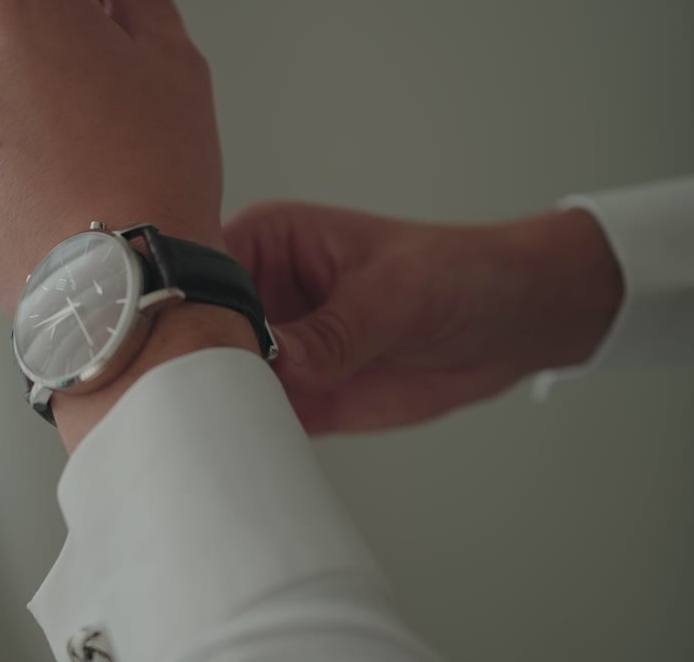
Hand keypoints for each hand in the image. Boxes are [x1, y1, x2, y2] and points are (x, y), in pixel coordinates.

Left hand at [0, 0, 223, 314]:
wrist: (119, 284)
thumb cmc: (154, 176)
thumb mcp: (174, 62)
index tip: (117, 8)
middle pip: (18, 21)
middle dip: (61, 43)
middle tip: (113, 100)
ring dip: (29, 99)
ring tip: (86, 154)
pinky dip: (6, 152)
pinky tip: (54, 182)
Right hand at [223, 202, 623, 434]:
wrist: (511, 323)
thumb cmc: (457, 274)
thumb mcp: (396, 294)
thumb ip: (337, 330)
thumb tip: (283, 361)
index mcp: (271, 241)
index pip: (204, 271)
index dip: (186, 305)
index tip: (182, 345)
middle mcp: (264, 293)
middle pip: (202, 333)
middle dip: (192, 366)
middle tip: (187, 402)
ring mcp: (281, 349)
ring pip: (225, 382)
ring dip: (218, 410)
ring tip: (211, 436)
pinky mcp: (304, 396)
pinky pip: (263, 420)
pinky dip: (253, 438)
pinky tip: (246, 453)